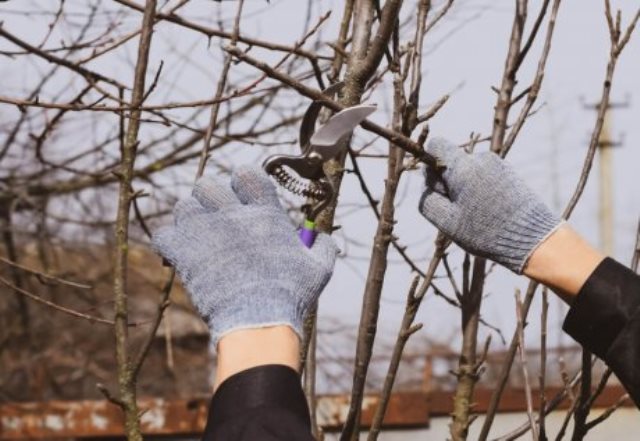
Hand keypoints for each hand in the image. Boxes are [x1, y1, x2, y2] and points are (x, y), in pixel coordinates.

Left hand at [152, 166, 337, 346]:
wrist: (259, 321)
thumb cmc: (290, 294)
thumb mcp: (319, 268)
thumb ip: (323, 247)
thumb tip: (324, 238)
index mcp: (264, 212)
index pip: (245, 173)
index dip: (241, 181)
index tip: (243, 196)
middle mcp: (233, 215)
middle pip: (206, 185)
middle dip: (209, 198)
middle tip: (217, 217)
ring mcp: (206, 232)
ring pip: (184, 207)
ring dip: (190, 219)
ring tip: (199, 236)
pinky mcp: (185, 254)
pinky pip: (164, 236)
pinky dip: (170, 244)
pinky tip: (180, 254)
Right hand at [419, 138, 561, 273]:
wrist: (534, 239)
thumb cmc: (486, 232)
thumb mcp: (447, 222)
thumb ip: (428, 199)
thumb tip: (428, 184)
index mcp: (463, 167)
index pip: (436, 145)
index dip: (430, 166)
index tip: (439, 189)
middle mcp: (481, 159)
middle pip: (451, 162)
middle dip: (448, 182)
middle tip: (459, 210)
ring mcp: (498, 164)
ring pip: (467, 171)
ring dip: (465, 189)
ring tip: (479, 214)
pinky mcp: (509, 173)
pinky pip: (483, 176)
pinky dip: (480, 191)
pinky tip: (491, 211)